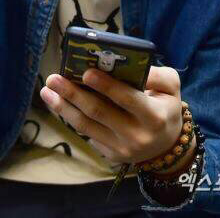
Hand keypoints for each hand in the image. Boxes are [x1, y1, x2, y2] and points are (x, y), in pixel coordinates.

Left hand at [40, 66, 182, 163]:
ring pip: (86, 126)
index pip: (126, 99)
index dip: (106, 86)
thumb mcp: (172, 88)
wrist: (167, 146)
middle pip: (99, 112)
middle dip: (73, 94)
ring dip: (63, 107)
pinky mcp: (109, 154)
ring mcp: (120, 149)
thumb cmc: (166, 107)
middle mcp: (136, 136)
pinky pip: (86, 133)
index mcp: (153, 116)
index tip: (86, 72)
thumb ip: (158, 75)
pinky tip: (57, 102)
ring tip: (47, 90)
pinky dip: (70, 116)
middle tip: (54, 78)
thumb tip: (131, 65)